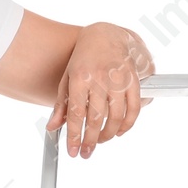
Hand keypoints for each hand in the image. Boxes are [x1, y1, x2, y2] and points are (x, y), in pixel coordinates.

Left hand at [46, 23, 153, 158]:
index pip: (77, 114)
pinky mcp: (134, 80)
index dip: (75, 136)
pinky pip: (134, 109)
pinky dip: (127, 124)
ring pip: (116, 117)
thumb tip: (53, 127)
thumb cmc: (84, 58)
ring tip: (100, 141)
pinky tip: (119, 132)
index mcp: (80, 77)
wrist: (106, 34)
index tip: (73, 152)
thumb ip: (61, 105)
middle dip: (91, 140)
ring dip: (108, 134)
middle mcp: (100, 78)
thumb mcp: (67, 78)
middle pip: (96, 118)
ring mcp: (119, 79)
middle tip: (86, 153)